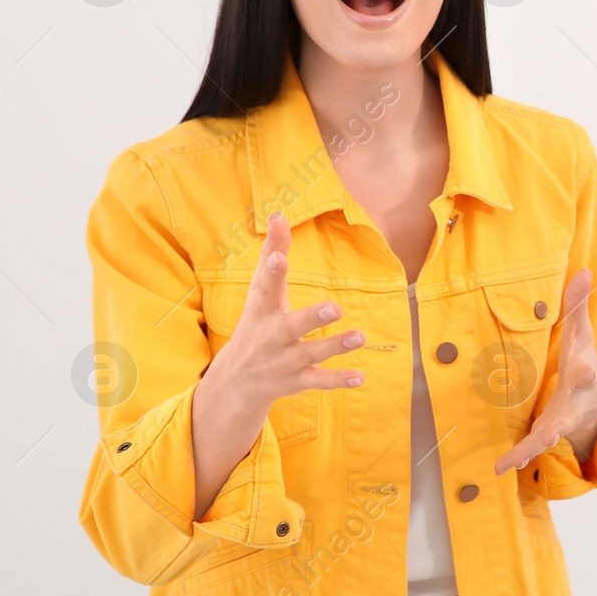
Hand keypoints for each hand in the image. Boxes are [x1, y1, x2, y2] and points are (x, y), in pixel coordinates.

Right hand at [204, 210, 367, 411]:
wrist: (236, 381)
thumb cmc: (256, 322)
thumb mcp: (260, 291)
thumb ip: (272, 253)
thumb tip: (278, 215)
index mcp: (262, 309)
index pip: (265, 287)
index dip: (271, 271)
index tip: (278, 256)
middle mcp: (271, 336)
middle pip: (291, 326)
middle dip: (311, 318)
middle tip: (335, 307)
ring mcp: (284, 361)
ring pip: (310, 354)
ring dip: (335, 346)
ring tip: (361, 336)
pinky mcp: (297, 380)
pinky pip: (319, 380)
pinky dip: (339, 380)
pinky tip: (361, 377)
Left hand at [493, 268, 596, 475]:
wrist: (596, 400)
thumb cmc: (583, 360)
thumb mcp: (582, 333)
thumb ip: (579, 305)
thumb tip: (586, 270)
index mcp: (583, 375)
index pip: (586, 372)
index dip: (588, 373)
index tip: (589, 374)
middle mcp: (574, 403)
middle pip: (569, 414)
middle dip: (561, 424)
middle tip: (553, 434)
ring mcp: (562, 422)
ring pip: (548, 438)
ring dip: (533, 449)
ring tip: (515, 461)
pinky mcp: (547, 434)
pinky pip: (532, 448)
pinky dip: (518, 458)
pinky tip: (500, 469)